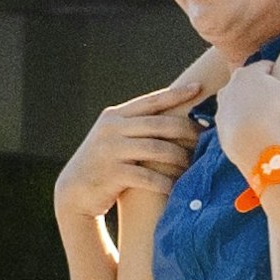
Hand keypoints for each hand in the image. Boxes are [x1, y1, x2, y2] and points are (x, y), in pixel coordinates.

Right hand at [61, 83, 210, 257]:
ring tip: (193, 165)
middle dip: (186, 130)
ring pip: (156, 149)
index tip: (199, 88)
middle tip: (205, 137)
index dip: (176, 94)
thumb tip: (176, 118)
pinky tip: (177, 187)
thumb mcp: (114, 137)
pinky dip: (165, 182)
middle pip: (159, 124)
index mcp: (114, 116)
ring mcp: (110, 151)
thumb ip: (136, 126)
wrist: (74, 190)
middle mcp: (111, 129)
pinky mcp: (112, 174)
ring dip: (180, 158)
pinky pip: (147, 177)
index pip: (151, 101)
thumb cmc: (104, 163)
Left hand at [209, 41, 279, 190]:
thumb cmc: (275, 113)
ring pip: (237, 104)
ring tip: (265, 118)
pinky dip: (243, 128)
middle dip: (261, 90)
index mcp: (248, 74)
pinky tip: (256, 134)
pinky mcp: (221, 131)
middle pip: (248, 85)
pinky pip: (233, 126)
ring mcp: (223, 110)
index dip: (277, 73)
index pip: (264, 68)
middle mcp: (231, 88)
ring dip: (249, 109)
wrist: (252, 143)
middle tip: (277, 100)